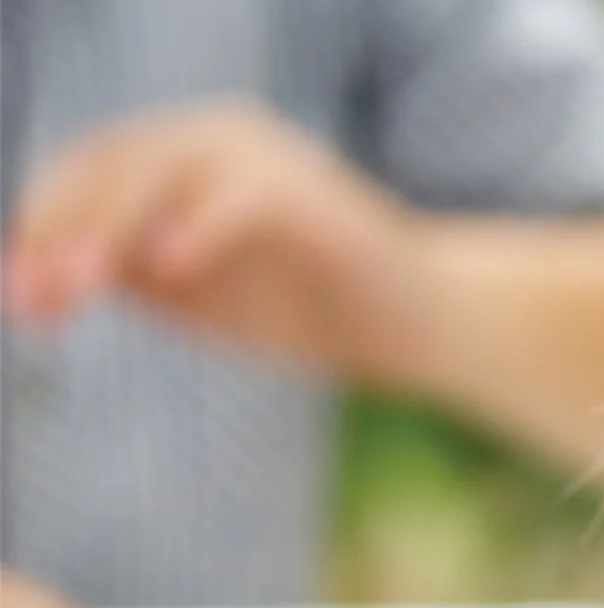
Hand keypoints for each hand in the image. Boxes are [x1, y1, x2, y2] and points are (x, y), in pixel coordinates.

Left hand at [2, 101, 429, 378]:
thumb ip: (121, 269)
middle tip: (37, 302)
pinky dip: (200, 225)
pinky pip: (240, 194)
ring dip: (108, 225)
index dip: (39, 233)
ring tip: (81, 285)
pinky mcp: (310, 189)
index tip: (18, 305)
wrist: (415, 325)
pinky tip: (169, 267)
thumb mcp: (191, 291)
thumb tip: (31, 274)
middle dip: (60, 233)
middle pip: (108, 163)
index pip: (83, 175)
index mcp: (180, 156)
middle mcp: (217, 137)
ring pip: (159, 167)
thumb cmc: (305, 307)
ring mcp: (266, 155)